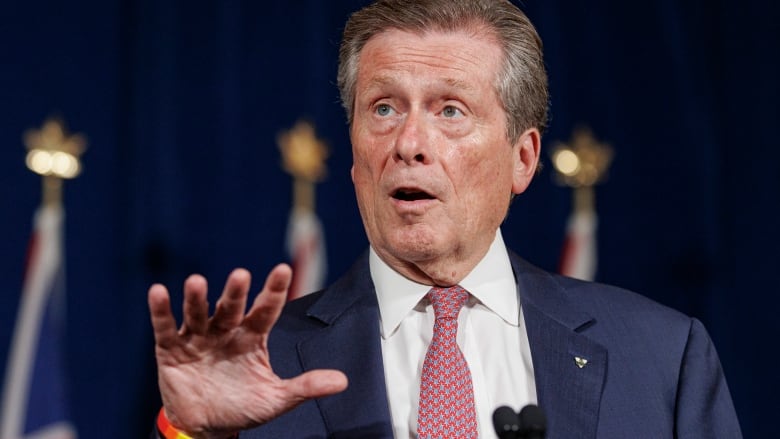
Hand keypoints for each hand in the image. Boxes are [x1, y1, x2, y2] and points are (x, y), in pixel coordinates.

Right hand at [148, 264, 347, 438]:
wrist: (206, 426)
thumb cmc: (243, 406)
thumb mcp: (276, 399)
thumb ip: (306, 386)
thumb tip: (342, 381)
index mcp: (252, 338)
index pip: (266, 310)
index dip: (273, 291)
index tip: (283, 270)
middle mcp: (226, 331)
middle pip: (232, 308)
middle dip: (235, 293)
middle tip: (241, 275)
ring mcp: (198, 337)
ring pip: (199, 313)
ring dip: (197, 298)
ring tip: (196, 281)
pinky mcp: (172, 349)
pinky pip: (166, 328)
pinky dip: (161, 311)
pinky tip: (159, 292)